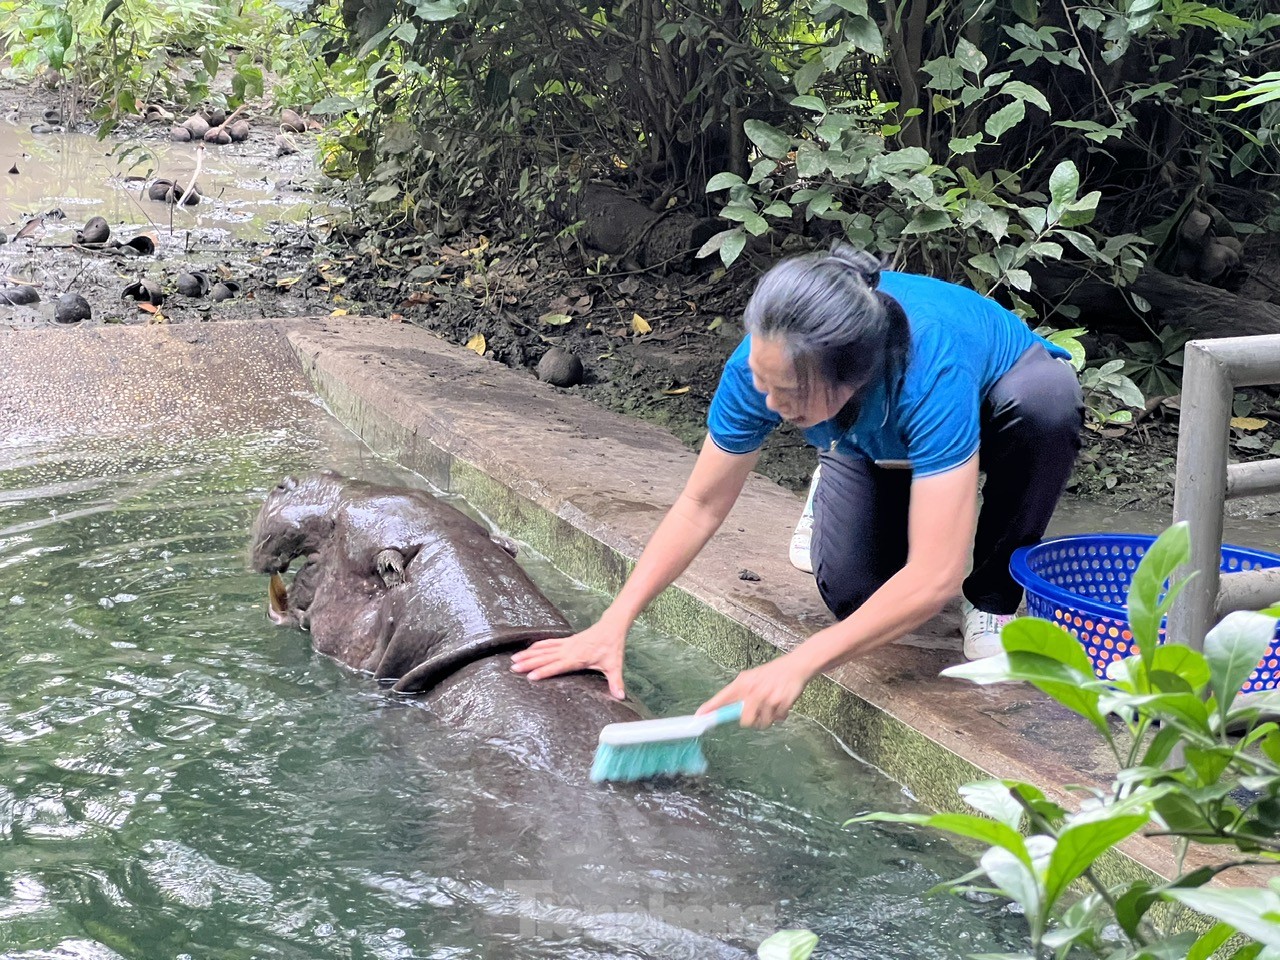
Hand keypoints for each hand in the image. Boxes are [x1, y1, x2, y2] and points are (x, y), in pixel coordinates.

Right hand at [510, 618, 626, 699]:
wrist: (611, 627)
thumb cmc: (612, 647)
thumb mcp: (615, 666)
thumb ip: (616, 682)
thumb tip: (621, 696)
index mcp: (577, 658)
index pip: (557, 666)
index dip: (543, 671)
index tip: (530, 676)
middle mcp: (568, 651)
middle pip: (544, 657)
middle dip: (528, 663)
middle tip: (513, 668)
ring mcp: (566, 644)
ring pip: (543, 649)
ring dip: (528, 654)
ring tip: (514, 659)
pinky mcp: (566, 640)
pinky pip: (548, 643)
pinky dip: (537, 646)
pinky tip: (528, 649)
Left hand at [697, 654, 813, 728]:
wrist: (796, 666)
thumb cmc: (772, 674)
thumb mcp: (751, 678)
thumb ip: (738, 694)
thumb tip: (722, 709)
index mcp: (743, 683)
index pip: (722, 697)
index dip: (710, 708)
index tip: (699, 717)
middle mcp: (753, 690)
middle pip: (745, 720)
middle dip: (753, 719)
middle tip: (759, 711)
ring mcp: (767, 697)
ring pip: (763, 722)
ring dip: (769, 717)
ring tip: (773, 704)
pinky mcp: (781, 702)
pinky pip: (778, 719)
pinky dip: (781, 714)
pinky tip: (782, 702)